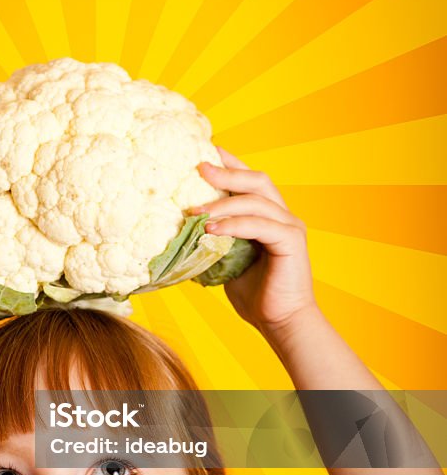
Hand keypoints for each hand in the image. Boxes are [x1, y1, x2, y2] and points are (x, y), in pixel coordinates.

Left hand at [190, 146, 317, 334]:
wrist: (280, 323)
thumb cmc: (255, 295)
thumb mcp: (227, 261)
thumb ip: (215, 240)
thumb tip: (182, 229)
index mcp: (270, 216)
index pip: (251, 181)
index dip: (231, 163)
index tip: (206, 151)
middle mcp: (284, 216)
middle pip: (257, 181)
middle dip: (227, 172)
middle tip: (199, 168)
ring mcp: (291, 227)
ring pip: (256, 201)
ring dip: (223, 204)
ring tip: (195, 211)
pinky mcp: (292, 242)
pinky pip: (259, 225)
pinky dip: (234, 224)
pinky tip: (212, 228)